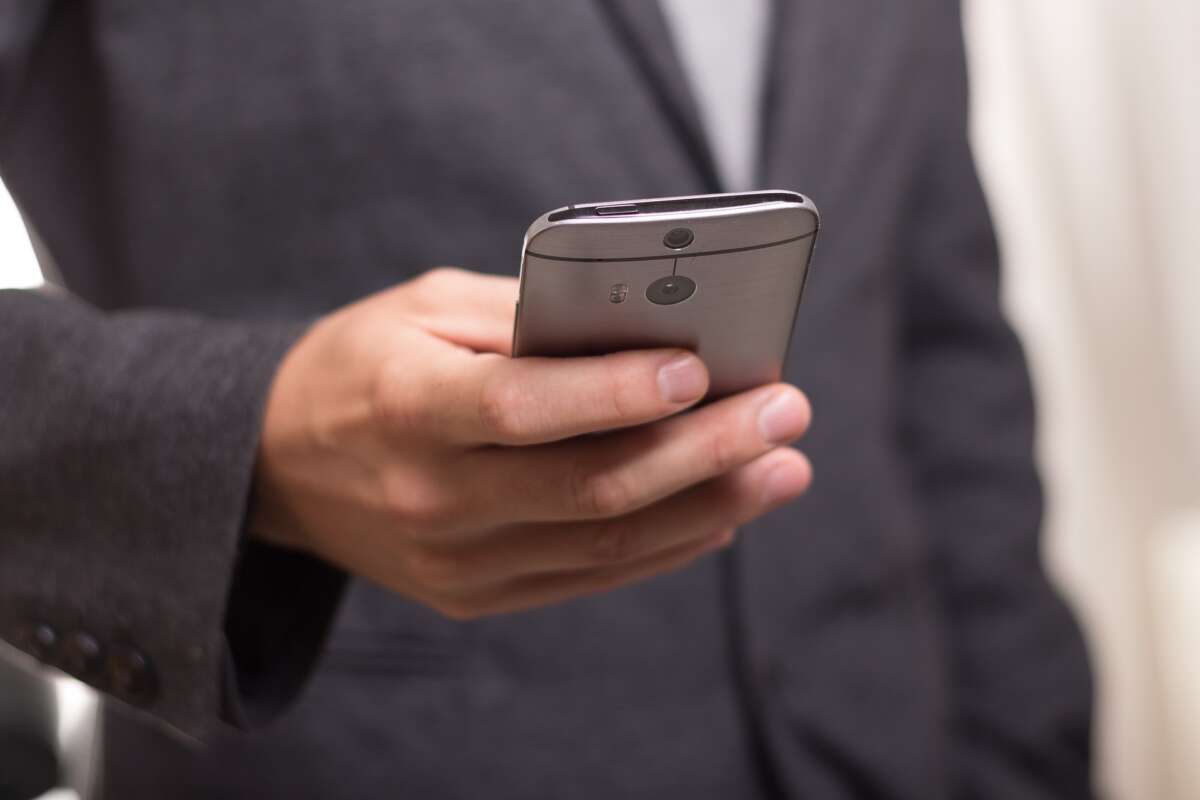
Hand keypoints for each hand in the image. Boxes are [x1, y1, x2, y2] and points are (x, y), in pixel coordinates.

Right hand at [250, 268, 811, 618]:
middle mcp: (433, 497)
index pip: (523, 408)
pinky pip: (589, 577)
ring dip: (708, 506)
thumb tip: (642, 328)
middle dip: (703, 450)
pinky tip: (722, 512)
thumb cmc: (361, 364)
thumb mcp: (422, 308)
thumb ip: (524, 314)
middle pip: (590, 487)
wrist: (277, 467)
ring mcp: (456, 561)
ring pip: (606, 543)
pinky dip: (665, 544)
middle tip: (785, 412)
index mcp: (407, 406)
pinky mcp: (476, 594)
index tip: (701, 367)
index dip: (615, 393)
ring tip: (782, 467)